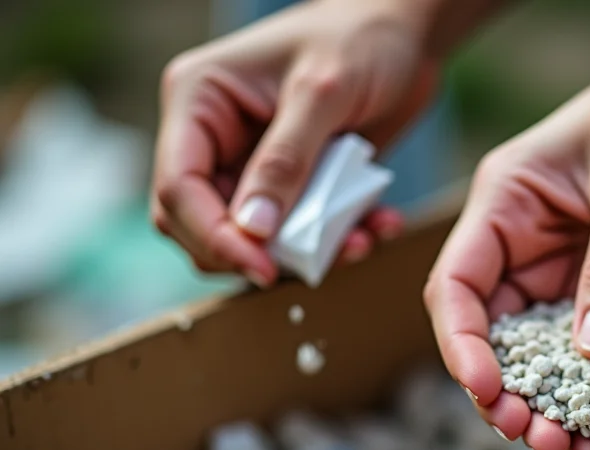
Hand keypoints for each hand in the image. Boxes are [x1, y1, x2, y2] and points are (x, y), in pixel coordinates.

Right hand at [151, 0, 442, 284]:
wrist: (407, 35)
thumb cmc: (360, 39)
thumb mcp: (322, 94)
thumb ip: (286, 161)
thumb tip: (254, 231)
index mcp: (198, 102)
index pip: (178, 188)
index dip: (213, 237)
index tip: (262, 268)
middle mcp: (216, 137)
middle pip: (204, 224)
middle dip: (256, 254)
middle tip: (312, 264)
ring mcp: (254, 164)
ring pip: (256, 239)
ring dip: (306, 254)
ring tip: (359, 241)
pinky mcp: (295, 184)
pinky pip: (302, 233)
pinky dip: (337, 241)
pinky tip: (377, 227)